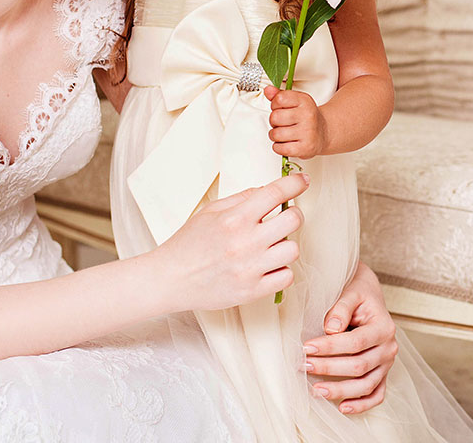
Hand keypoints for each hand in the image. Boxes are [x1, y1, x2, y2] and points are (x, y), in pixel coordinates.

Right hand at [151, 173, 307, 313]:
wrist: (170, 279)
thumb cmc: (188, 244)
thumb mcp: (210, 211)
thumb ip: (241, 199)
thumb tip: (267, 190)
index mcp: (234, 218)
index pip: (275, 193)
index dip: (295, 183)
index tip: (302, 181)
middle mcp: (245, 242)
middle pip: (293, 220)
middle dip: (293, 214)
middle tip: (284, 217)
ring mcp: (250, 268)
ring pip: (293, 249)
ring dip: (286, 244)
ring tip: (271, 245)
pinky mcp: (252, 291)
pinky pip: (286, 277)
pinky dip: (281, 270)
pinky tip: (268, 266)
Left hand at [264, 85, 328, 158]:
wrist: (324, 133)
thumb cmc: (306, 117)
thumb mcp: (295, 102)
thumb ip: (279, 95)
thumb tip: (268, 90)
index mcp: (304, 101)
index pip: (279, 99)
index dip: (275, 105)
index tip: (280, 108)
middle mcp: (308, 115)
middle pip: (275, 117)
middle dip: (274, 122)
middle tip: (282, 123)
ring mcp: (307, 132)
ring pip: (275, 134)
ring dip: (276, 136)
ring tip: (284, 134)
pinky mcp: (305, 148)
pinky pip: (280, 148)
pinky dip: (279, 147)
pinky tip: (286, 143)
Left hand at [303, 263, 397, 413]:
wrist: (368, 294)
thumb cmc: (357, 292)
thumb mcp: (350, 292)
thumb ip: (341, 307)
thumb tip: (331, 328)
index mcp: (384, 326)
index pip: (355, 342)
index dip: (330, 347)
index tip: (306, 347)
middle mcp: (389, 347)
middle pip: (359, 365)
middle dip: (329, 367)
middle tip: (303, 365)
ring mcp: (387, 363)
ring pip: (366, 384)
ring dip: (341, 390)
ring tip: (316, 390)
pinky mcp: (382, 373)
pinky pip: (377, 394)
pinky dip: (362, 404)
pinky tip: (342, 407)